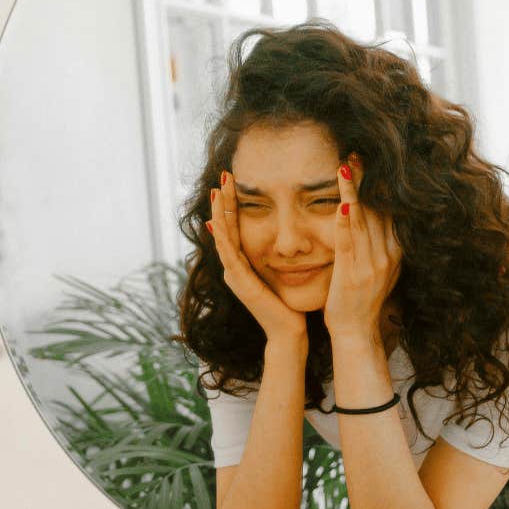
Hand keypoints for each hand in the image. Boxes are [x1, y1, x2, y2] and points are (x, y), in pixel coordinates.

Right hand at [208, 171, 307, 344]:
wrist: (288, 332)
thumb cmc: (289, 304)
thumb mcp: (281, 273)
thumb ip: (276, 256)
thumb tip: (284, 237)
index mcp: (243, 264)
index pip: (235, 227)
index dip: (234, 204)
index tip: (235, 180)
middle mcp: (234, 267)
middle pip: (225, 228)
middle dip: (224, 202)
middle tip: (224, 176)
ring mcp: (234, 275)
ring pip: (223, 238)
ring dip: (219, 214)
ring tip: (218, 191)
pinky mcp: (240, 283)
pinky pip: (229, 255)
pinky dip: (223, 237)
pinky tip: (218, 222)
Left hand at [324, 157, 400, 343]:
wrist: (356, 333)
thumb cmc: (360, 301)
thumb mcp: (378, 270)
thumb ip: (379, 245)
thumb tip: (377, 219)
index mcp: (394, 251)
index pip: (387, 209)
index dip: (378, 184)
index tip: (368, 159)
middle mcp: (387, 255)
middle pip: (377, 208)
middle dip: (367, 179)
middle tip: (356, 150)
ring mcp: (371, 265)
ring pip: (363, 219)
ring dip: (353, 190)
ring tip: (346, 165)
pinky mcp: (353, 274)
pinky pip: (349, 243)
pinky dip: (346, 222)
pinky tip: (342, 203)